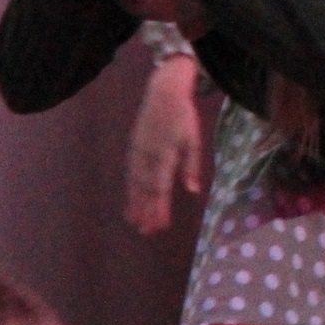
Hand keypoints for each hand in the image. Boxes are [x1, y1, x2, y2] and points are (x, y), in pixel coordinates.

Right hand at [126, 56, 205, 235]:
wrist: (162, 93)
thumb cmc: (183, 117)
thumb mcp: (193, 139)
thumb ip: (192, 166)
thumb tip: (193, 191)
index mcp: (166, 152)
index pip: (161, 186)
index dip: (161, 207)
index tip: (161, 224)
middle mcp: (148, 155)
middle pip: (146, 189)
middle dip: (146, 211)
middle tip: (147, 232)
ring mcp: (138, 151)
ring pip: (135, 183)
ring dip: (136, 204)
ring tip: (136, 223)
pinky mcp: (133, 148)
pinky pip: (131, 174)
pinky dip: (130, 190)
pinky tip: (131, 203)